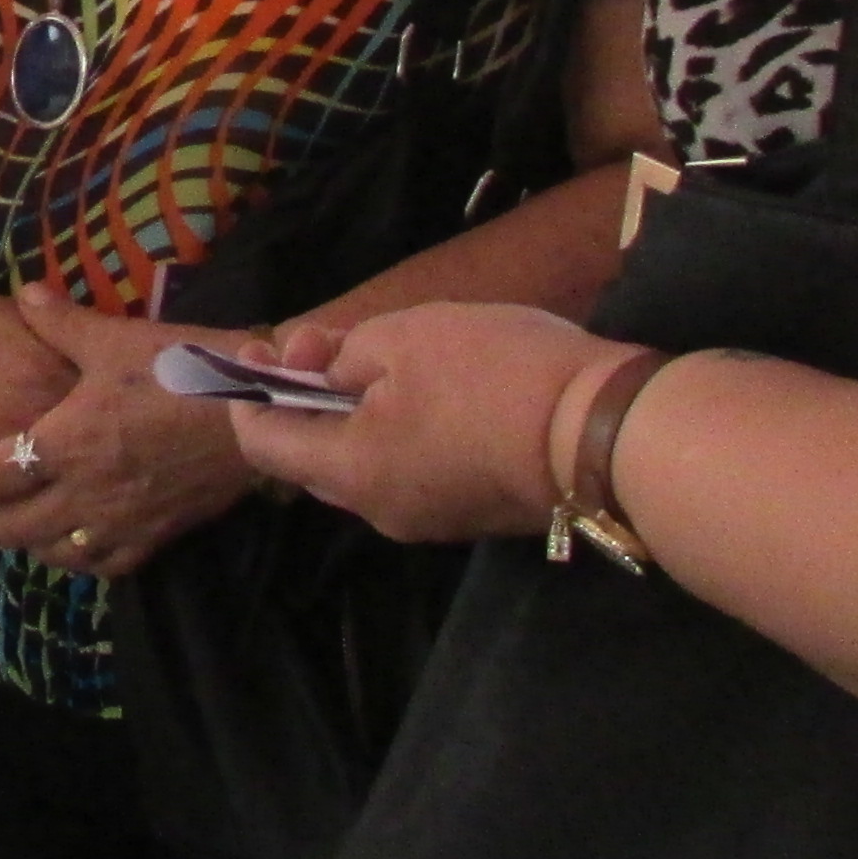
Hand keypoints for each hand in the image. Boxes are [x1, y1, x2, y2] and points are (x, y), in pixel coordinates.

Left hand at [0, 288, 251, 579]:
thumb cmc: (181, 368)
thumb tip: (23, 293)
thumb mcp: (114, 338)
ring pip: (56, 553)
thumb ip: (60, 322)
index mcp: (67, 443)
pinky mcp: (158, 535)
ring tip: (23, 525)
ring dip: (31, 542)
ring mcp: (122, 520)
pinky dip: (82, 558)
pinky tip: (78, 545)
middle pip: (16, 526)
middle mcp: (86, 492)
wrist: (255, 408)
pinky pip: (106, 564)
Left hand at [228, 301, 586, 542]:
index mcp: (349, 472)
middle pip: (315, 458)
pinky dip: (401, 431)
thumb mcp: (404, 338)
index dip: (252, 393)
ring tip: (380, 355)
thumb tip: (314, 370)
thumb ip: (342, 355)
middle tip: (326, 343)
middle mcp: (381, 512)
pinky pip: (414, 471)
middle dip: (307, 398)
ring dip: (357, 413)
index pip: (264, 446)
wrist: (605, 432)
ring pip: (368, 464)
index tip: (263, 344)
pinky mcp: (475, 512)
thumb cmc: (491, 375)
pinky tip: (430, 388)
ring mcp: (432, 520)